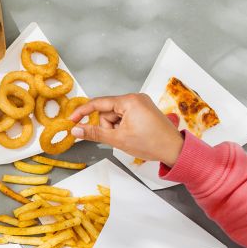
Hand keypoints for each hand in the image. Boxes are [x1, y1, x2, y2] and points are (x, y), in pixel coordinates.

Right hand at [69, 93, 183, 166]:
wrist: (174, 150)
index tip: (72, 120)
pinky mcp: (143, 110)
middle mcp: (135, 98)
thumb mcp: (118, 139)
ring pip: (115, 115)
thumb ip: (94, 133)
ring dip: (115, 128)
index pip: (98, 103)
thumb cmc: (151, 143)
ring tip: (127, 138)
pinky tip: (131, 135)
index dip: (82, 112)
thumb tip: (76, 130)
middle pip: (107, 111)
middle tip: (117, 138)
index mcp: (129, 101)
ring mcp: (140, 103)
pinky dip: (122, 127)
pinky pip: (124, 116)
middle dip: (107, 126)